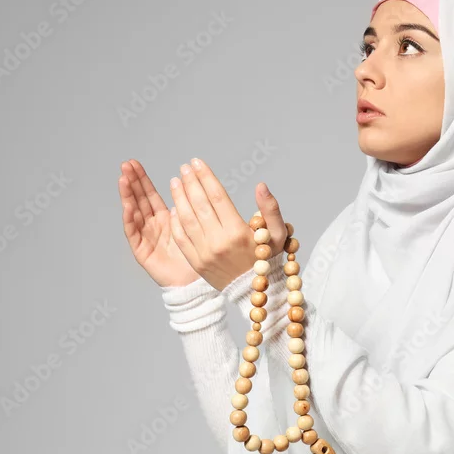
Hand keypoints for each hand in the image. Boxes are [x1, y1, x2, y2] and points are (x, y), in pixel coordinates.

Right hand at [118, 159, 199, 287]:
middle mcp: (152, 226)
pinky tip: (127, 205)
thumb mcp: (196, 226)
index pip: (150, 195)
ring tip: (123, 179)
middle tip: (126, 165)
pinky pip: (133, 233)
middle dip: (132, 182)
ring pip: (133, 213)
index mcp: (165, 218)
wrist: (194, 283)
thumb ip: (191, 207)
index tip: (136, 163)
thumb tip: (191, 185)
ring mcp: (145, 237)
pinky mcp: (141, 251)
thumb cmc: (198, 256)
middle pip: (139, 200)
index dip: (142, 179)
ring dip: (127, 196)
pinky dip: (130, 218)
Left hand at [169, 157, 288, 290]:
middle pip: (200, 205)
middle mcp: (219, 241)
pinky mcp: (196, 262)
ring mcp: (204, 253)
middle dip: (190, 182)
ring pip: (186, 219)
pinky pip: (181, 238)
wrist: (253, 290)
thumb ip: (271, 209)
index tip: (197, 163)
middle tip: (184, 167)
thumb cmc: (267, 258)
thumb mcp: (279, 234)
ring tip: (175, 182)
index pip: (218, 197)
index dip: (206, 177)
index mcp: (238, 232)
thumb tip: (261, 186)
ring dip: (179, 197)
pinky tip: (174, 207)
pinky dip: (175, 221)